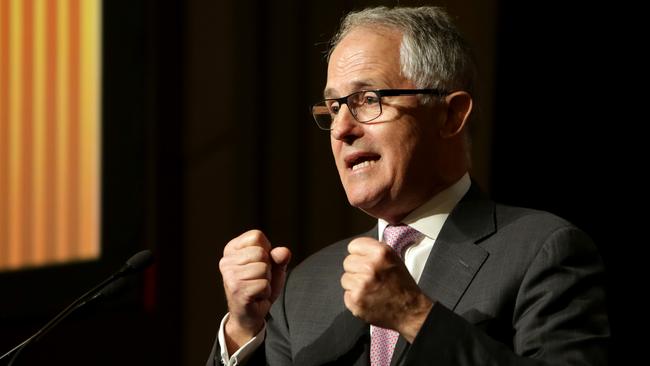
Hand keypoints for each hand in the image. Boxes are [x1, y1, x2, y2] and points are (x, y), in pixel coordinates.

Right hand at [219, 230, 290, 349]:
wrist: (250, 314)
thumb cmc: (260, 285)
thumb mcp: (273, 267)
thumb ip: (279, 257)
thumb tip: (284, 252)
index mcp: (231, 249)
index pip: (256, 236)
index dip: (266, 250)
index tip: (259, 263)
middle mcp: (226, 261)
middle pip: (261, 253)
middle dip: (267, 267)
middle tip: (258, 278)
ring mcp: (230, 276)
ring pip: (263, 269)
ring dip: (266, 281)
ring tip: (256, 287)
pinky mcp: (237, 291)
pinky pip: (264, 285)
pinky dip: (265, 292)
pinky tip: (256, 296)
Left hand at [341, 237, 433, 342]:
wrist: (410, 310)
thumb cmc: (402, 285)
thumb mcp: (394, 259)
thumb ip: (374, 251)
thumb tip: (358, 250)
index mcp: (381, 253)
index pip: (354, 246)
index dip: (359, 253)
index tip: (363, 259)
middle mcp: (370, 267)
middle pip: (348, 262)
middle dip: (357, 269)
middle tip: (370, 277)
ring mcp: (361, 285)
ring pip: (345, 278)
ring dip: (355, 284)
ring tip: (370, 288)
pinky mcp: (355, 300)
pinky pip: (346, 294)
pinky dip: (355, 297)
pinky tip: (368, 298)